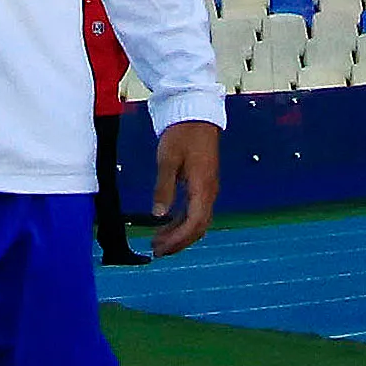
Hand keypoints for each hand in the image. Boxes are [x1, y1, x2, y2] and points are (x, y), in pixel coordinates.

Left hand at [149, 121, 222, 255]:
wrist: (195, 114)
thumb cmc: (182, 134)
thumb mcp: (168, 160)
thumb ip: (164, 188)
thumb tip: (158, 215)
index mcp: (203, 187)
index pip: (194, 223)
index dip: (178, 240)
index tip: (160, 248)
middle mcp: (209, 191)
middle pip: (198, 227)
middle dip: (179, 242)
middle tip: (157, 251)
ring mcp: (207, 188)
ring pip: (197, 220)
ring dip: (179, 234)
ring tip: (157, 241)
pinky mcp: (202, 184)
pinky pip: (195, 210)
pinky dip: (181, 222)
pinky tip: (166, 224)